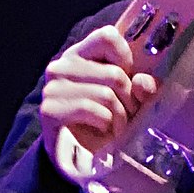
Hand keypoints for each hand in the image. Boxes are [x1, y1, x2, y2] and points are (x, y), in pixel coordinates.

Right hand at [39, 25, 157, 178]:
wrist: (79, 156)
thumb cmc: (107, 119)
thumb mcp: (132, 99)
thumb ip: (143, 87)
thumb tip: (143, 82)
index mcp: (82, 53)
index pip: (107, 36)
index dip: (126, 58)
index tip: (130, 78)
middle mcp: (63, 65)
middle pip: (114, 74)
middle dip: (129, 99)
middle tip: (127, 113)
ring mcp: (53, 87)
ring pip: (105, 94)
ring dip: (119, 116)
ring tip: (115, 125)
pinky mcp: (49, 109)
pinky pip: (91, 110)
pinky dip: (104, 123)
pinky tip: (101, 129)